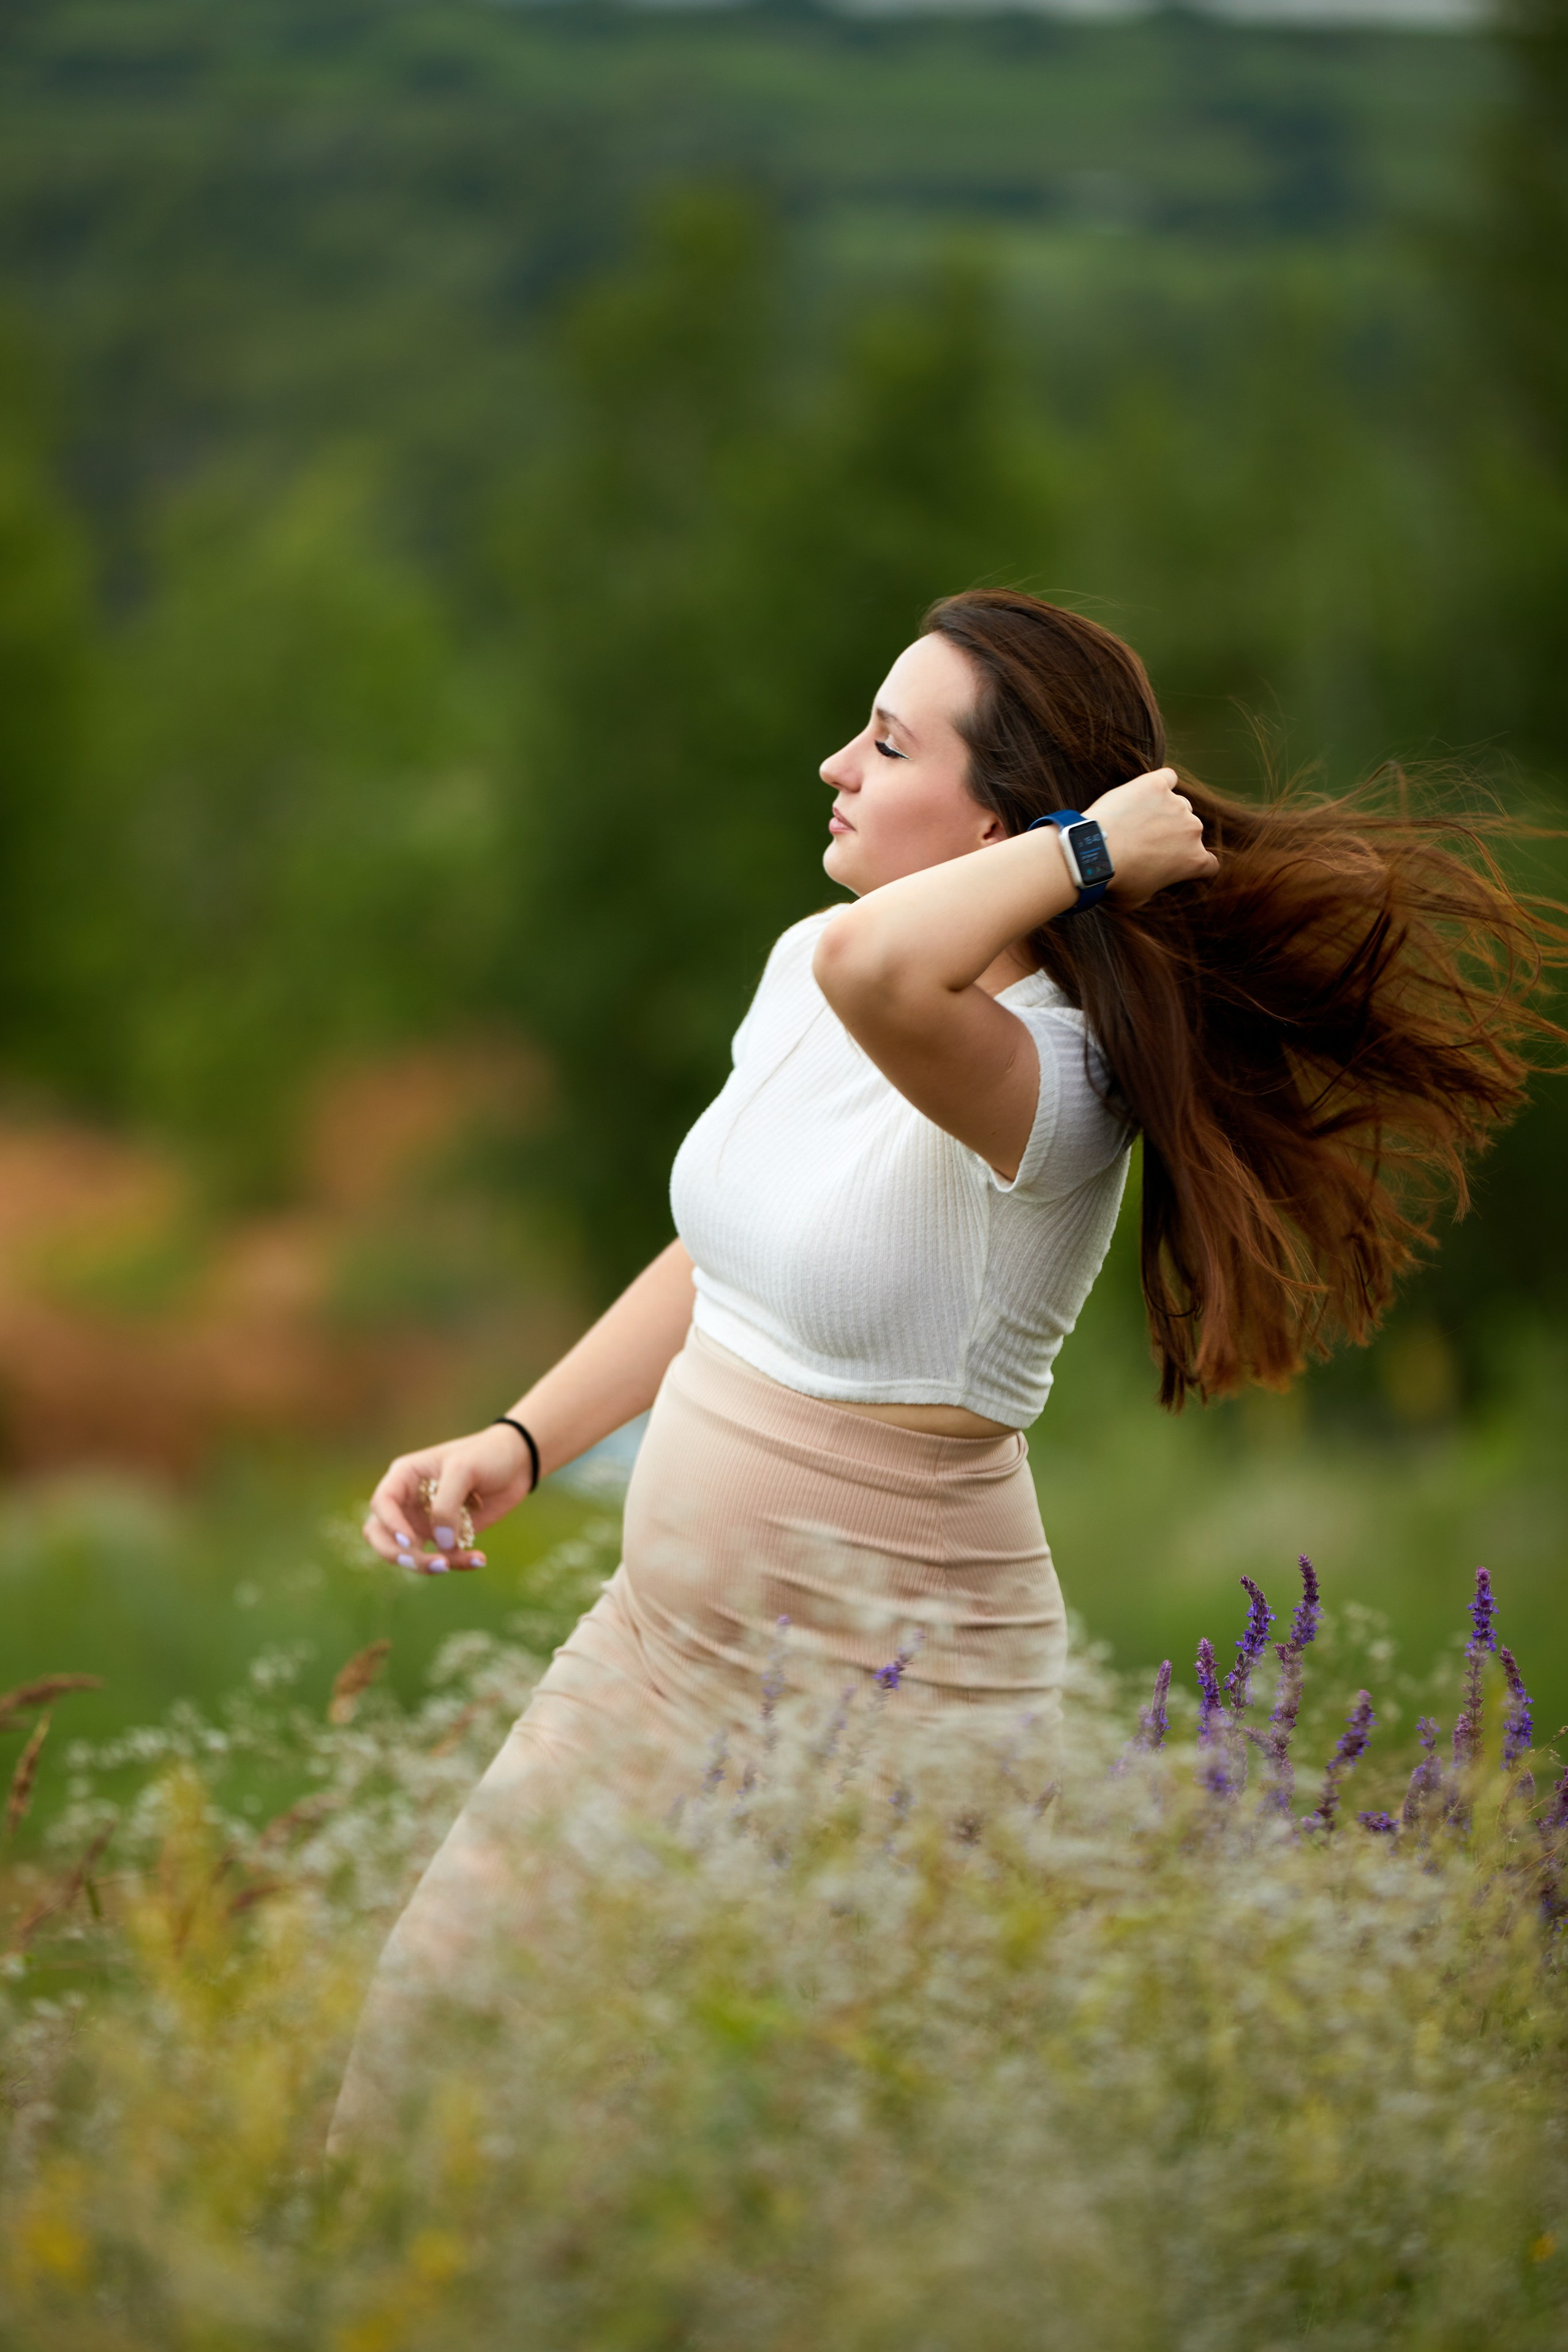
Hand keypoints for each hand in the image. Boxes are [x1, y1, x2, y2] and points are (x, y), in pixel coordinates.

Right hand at [362, 1423, 536, 1574]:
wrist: (517, 1463)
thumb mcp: (464, 1469)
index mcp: (404, 1477)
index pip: (382, 1504)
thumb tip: (441, 1543)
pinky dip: (457, 1563)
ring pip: (407, 1553)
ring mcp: (423, 1521)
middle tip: (422, 1560)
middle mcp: (407, 1501)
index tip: (410, 1540)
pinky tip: (479, 1559)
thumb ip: (446, 1505)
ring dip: (424, 1564)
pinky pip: (441, 1557)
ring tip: (450, 1564)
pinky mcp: (445, 1536)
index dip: (390, 1524)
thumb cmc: (486, 1455)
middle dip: (397, 1553)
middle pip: (380, 1535)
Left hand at [1089, 768, 1217, 907]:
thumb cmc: (1114, 881)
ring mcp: (1176, 804)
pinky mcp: (1156, 784)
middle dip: (1174, 837)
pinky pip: (1167, 778)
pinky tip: (1146, 792)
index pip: (1209, 864)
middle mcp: (1193, 830)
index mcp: (1194, 861)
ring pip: (1179, 805)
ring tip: (1137, 820)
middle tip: (1145, 842)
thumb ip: (1157, 886)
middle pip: (1191, 830)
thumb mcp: (1139, 898)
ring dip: (1164, 812)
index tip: (1177, 864)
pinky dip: (1160, 784)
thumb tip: (1153, 881)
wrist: (1093, 853)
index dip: (1194, 865)